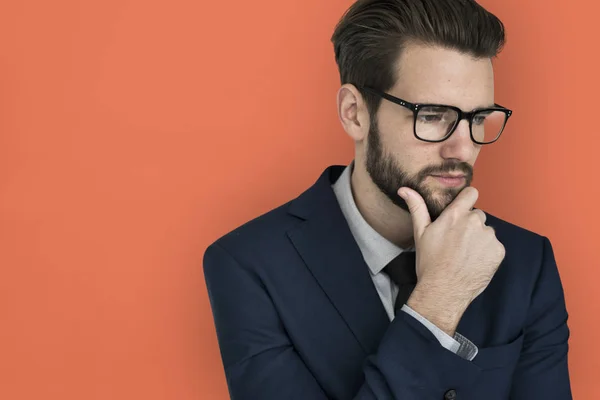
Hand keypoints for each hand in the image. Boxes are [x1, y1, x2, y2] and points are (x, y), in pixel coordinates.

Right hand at [398, 186, 505, 334]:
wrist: (444, 290)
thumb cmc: (429, 262)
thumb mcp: (420, 233)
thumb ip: (417, 207)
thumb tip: (404, 189)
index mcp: (456, 215)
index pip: (471, 193)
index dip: (467, 199)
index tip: (462, 209)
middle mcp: (475, 222)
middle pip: (477, 215)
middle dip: (470, 225)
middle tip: (457, 242)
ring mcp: (489, 237)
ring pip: (486, 232)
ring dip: (479, 239)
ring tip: (465, 255)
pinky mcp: (498, 251)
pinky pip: (494, 246)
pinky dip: (487, 253)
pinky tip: (474, 262)